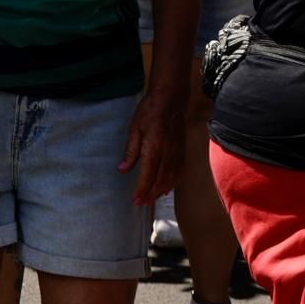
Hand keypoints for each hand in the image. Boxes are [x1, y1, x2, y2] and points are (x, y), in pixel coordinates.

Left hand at [119, 90, 184, 205]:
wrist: (170, 100)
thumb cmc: (150, 112)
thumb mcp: (134, 128)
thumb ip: (130, 152)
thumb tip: (122, 170)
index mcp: (154, 148)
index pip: (148, 176)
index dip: (142, 190)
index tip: (135, 200)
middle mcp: (168, 154)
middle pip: (160, 181)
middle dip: (150, 195)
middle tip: (141, 203)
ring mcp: (177, 154)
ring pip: (171, 179)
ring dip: (161, 192)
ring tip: (151, 199)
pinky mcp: (182, 151)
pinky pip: (179, 173)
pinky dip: (173, 183)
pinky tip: (166, 188)